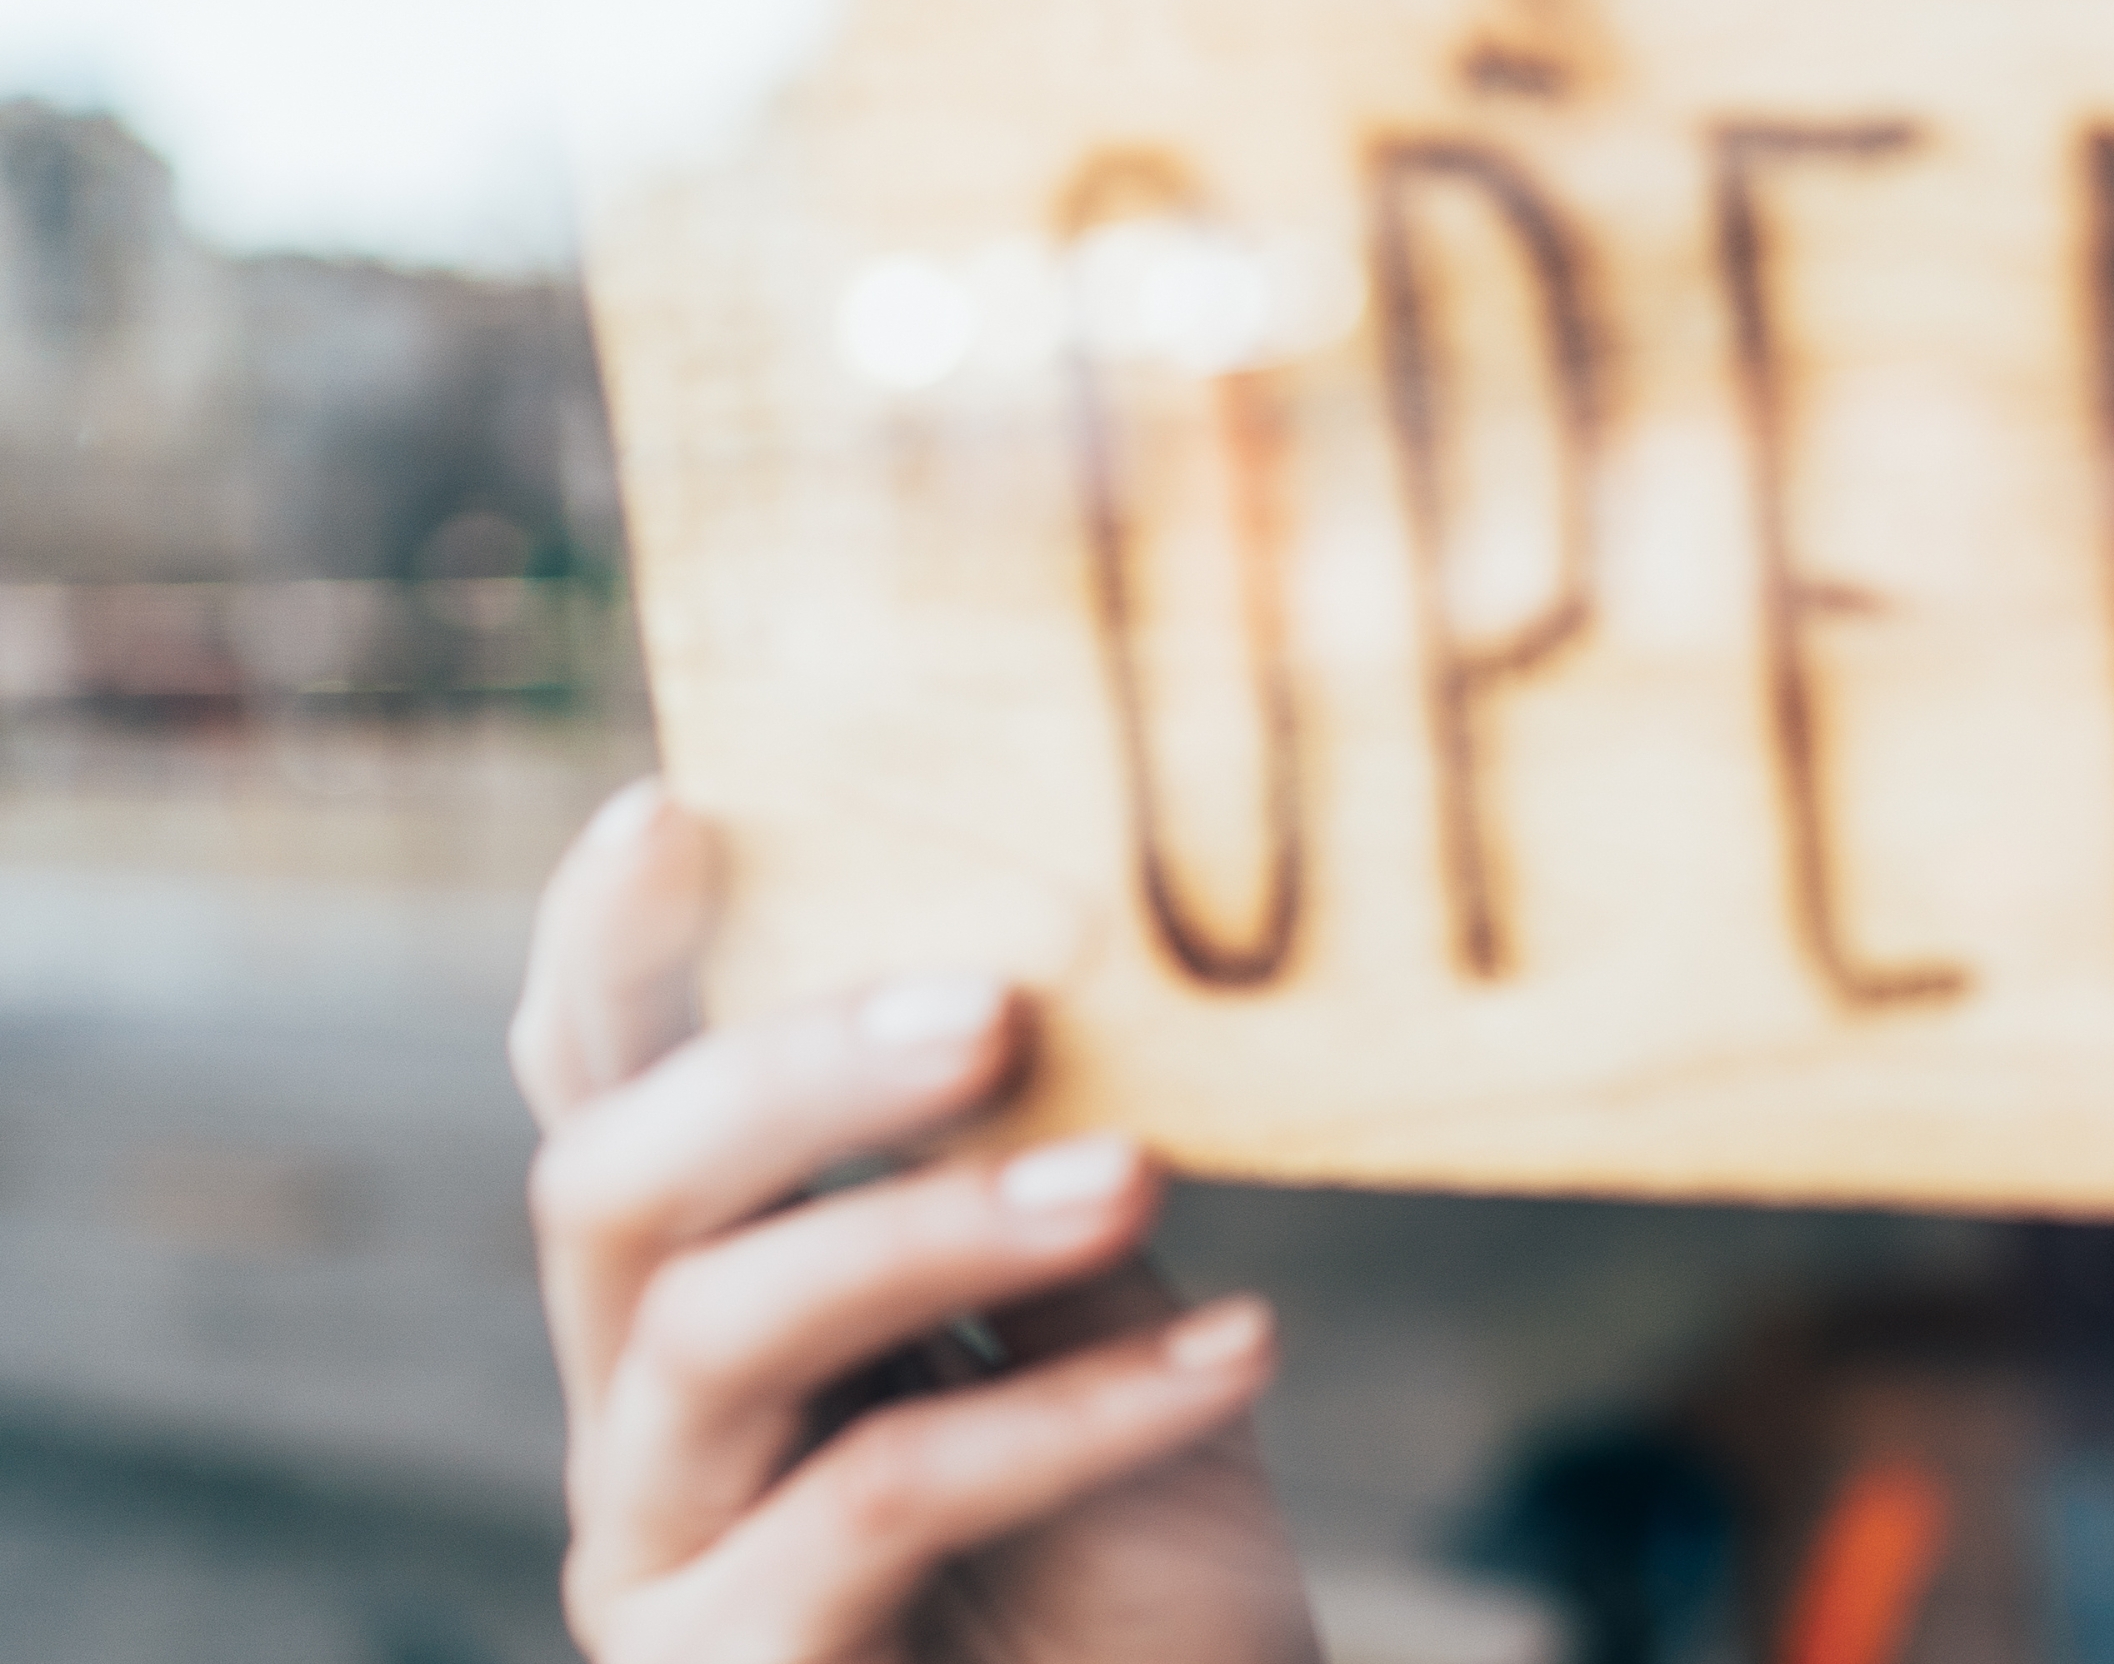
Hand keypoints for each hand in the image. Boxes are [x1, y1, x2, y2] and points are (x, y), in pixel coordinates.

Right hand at [509, 781, 1319, 1662]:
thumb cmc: (1137, 1570)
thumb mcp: (1105, 1342)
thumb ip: (1042, 1184)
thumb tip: (1060, 982)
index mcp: (703, 1314)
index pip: (609, 1108)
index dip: (612, 962)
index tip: (681, 803)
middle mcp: (641, 1427)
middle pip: (612, 1194)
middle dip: (786, 1074)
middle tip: (991, 1001)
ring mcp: (663, 1560)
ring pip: (721, 1335)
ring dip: (933, 1227)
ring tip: (1138, 1177)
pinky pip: (879, 1500)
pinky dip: (1070, 1416)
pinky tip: (1243, 1352)